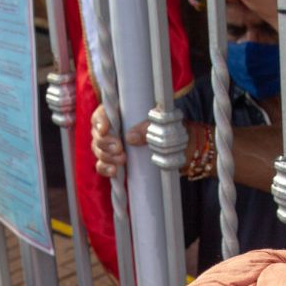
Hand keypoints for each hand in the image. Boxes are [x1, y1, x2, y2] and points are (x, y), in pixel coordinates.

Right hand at [91, 108, 214, 179]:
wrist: (187, 149)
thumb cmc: (175, 130)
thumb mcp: (165, 125)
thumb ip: (148, 127)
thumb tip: (130, 137)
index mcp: (124, 113)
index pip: (103, 113)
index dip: (100, 120)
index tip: (105, 129)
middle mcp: (116, 128)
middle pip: (98, 134)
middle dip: (104, 142)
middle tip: (119, 148)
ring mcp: (115, 146)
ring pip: (98, 150)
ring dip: (106, 155)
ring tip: (121, 160)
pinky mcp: (118, 162)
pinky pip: (103, 165)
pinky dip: (105, 168)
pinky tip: (114, 172)